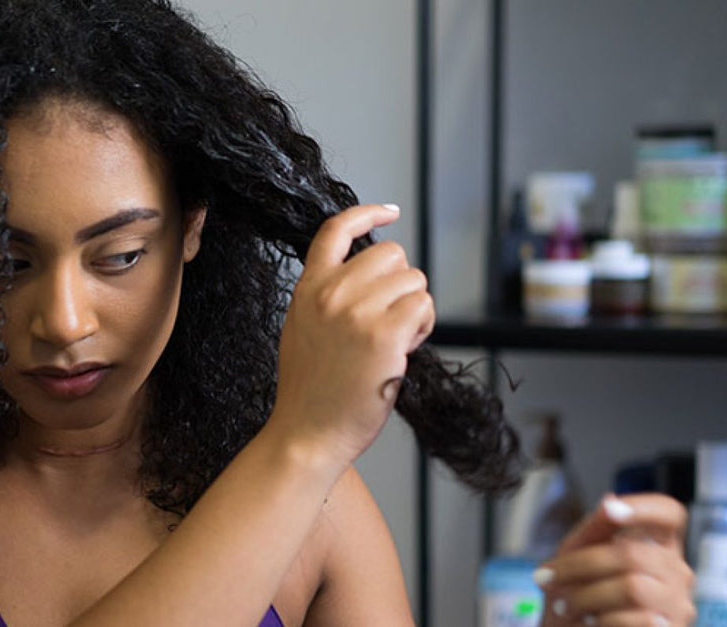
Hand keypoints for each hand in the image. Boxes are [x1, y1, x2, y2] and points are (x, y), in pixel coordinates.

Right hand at [269, 203, 433, 465]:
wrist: (306, 434)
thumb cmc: (310, 392)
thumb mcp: (302, 328)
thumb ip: (327, 296)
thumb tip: (369, 276)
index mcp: (308, 288)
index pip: (335, 229)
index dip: (367, 214)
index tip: (390, 212)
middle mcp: (331, 292)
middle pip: (393, 254)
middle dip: (401, 284)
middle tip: (387, 322)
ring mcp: (357, 311)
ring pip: (415, 281)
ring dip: (414, 309)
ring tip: (391, 344)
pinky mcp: (384, 334)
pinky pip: (424, 306)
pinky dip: (423, 327)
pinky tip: (403, 351)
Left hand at [537, 493, 694, 626]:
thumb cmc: (576, 597)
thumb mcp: (576, 556)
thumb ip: (594, 530)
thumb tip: (610, 500)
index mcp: (656, 545)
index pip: (669, 514)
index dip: (644, 508)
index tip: (610, 510)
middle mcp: (676, 572)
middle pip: (633, 553)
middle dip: (579, 565)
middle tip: (546, 579)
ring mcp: (679, 605)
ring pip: (633, 587)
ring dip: (585, 596)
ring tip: (563, 606)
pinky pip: (640, 620)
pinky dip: (602, 620)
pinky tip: (589, 622)